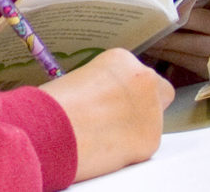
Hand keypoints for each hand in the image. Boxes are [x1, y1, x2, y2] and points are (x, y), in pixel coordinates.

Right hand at [39, 48, 174, 181]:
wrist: (51, 129)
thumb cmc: (53, 105)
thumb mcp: (79, 80)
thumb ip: (102, 86)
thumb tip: (105, 101)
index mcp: (122, 60)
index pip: (136, 74)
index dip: (123, 91)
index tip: (111, 101)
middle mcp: (144, 79)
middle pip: (158, 91)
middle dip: (144, 104)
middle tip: (119, 117)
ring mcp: (151, 110)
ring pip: (153, 121)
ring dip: (135, 128)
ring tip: (104, 136)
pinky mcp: (151, 139)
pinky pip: (145, 145)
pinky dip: (130, 150)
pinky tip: (107, 149)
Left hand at [143, 0, 209, 76]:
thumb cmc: (199, 20)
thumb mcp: (201, 7)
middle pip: (208, 22)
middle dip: (183, 20)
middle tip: (162, 16)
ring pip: (196, 46)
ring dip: (169, 41)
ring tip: (149, 35)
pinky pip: (188, 62)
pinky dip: (167, 54)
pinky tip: (151, 48)